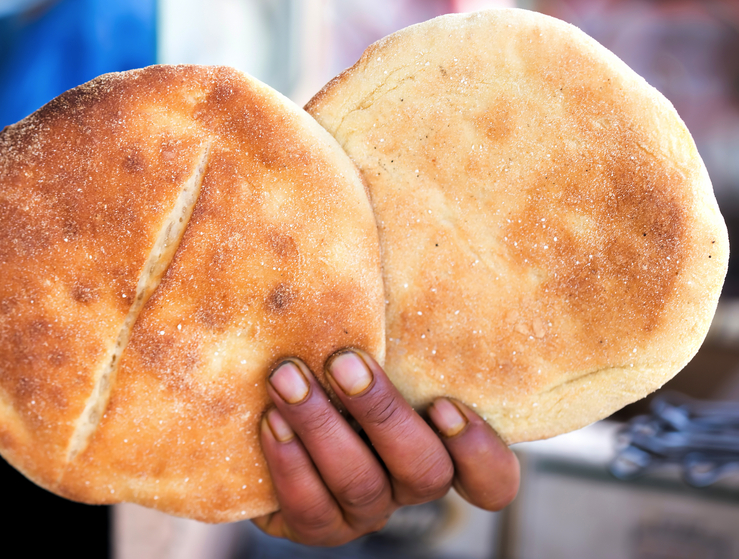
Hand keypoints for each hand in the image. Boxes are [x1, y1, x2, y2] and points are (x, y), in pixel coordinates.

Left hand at [253, 349, 519, 545]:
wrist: (271, 426)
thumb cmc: (337, 369)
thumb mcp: (371, 350)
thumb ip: (387, 325)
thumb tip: (395, 235)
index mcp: (440, 448)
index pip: (491, 479)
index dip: (479, 451)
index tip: (445, 403)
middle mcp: (408, 485)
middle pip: (423, 472)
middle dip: (382, 414)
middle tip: (343, 362)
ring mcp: (364, 511)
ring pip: (361, 486)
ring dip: (322, 428)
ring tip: (287, 379)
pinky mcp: (317, 526)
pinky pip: (310, 508)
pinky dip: (289, 462)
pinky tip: (270, 420)